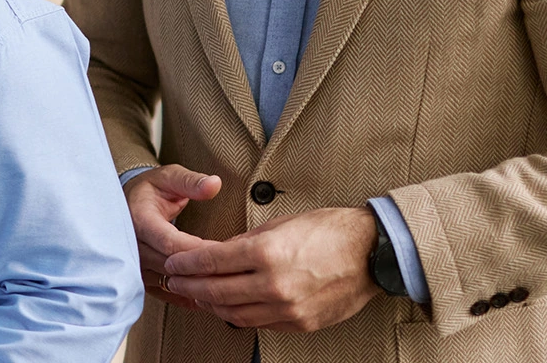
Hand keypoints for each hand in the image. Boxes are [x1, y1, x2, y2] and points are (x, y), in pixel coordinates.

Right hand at [124, 164, 223, 310]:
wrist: (126, 204)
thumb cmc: (150, 190)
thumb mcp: (169, 177)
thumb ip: (191, 182)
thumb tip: (214, 184)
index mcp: (140, 221)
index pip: (172, 244)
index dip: (200, 251)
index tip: (226, 252)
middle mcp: (133, 246)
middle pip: (172, 267)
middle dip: (203, 271)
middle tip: (234, 272)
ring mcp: (135, 263)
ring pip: (169, 282)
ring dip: (196, 287)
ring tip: (225, 287)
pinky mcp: (140, 275)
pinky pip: (164, 292)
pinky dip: (186, 296)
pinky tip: (207, 298)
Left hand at [162, 206, 382, 331]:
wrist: (373, 253)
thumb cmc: (329, 231)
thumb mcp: (280, 224)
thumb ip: (245, 241)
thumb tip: (218, 252)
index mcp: (266, 253)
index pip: (211, 261)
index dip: (185, 263)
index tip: (172, 262)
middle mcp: (274, 284)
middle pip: (215, 290)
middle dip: (189, 285)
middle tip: (174, 280)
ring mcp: (288, 308)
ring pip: (233, 313)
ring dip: (210, 304)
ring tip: (197, 294)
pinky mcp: (300, 322)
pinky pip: (259, 323)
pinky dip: (238, 315)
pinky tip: (228, 306)